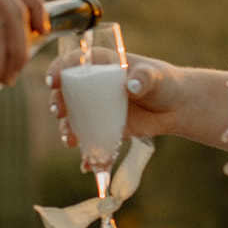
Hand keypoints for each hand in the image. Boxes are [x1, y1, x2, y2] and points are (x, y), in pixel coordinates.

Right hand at [46, 54, 190, 145]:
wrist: (175, 108)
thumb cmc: (164, 83)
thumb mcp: (154, 77)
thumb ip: (144, 78)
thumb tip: (131, 85)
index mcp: (102, 66)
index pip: (74, 63)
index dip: (59, 69)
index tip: (52, 81)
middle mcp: (94, 87)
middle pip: (67, 93)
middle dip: (57, 103)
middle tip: (58, 112)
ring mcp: (98, 109)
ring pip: (75, 119)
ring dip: (67, 130)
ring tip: (69, 141)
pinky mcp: (105, 129)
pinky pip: (91, 141)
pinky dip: (87, 154)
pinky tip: (87, 164)